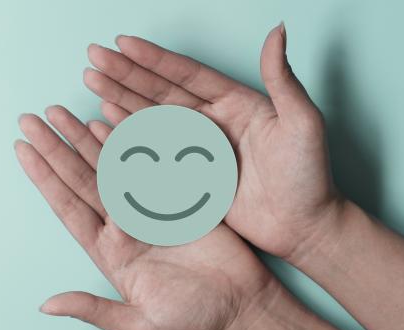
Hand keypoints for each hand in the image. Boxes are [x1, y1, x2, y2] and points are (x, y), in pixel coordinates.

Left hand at [15, 106, 275, 329]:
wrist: (239, 304)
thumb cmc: (191, 318)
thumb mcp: (138, 324)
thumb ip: (93, 310)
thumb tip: (46, 306)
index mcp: (108, 251)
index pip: (68, 207)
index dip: (44, 179)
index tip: (22, 150)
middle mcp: (121, 225)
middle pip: (81, 178)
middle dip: (56, 148)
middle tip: (32, 119)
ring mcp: (147, 207)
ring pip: (109, 165)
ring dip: (85, 138)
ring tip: (63, 112)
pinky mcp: (176, 196)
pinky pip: (147, 161)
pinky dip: (129, 140)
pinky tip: (110, 121)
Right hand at [83, 23, 341, 261]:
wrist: (305, 225)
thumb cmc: (310, 176)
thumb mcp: (303, 123)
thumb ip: (283, 80)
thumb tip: (277, 30)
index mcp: (235, 103)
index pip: (186, 75)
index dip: (154, 59)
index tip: (123, 44)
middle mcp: (212, 121)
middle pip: (160, 92)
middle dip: (126, 74)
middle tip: (94, 58)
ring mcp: (198, 149)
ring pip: (151, 118)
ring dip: (121, 100)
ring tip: (93, 82)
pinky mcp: (190, 176)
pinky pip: (154, 152)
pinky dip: (129, 136)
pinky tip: (107, 122)